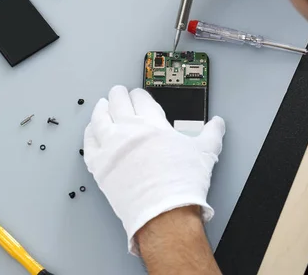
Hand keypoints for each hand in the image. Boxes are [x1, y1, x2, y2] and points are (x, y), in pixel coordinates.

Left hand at [84, 86, 224, 254]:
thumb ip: (211, 133)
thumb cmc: (181, 185)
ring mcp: (111, 147)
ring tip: (102, 105)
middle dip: (119, 95)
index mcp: (152, 124)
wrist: (164, 213)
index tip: (140, 96)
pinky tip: (92, 130)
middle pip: (118, 102)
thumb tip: (217, 124)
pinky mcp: (100, 166)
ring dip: (101, 108)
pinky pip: (89, 142)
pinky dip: (89, 133)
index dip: (140, 94)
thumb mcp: (205, 152)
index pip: (141, 98)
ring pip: (99, 117)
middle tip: (119, 93)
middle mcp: (129, 130)